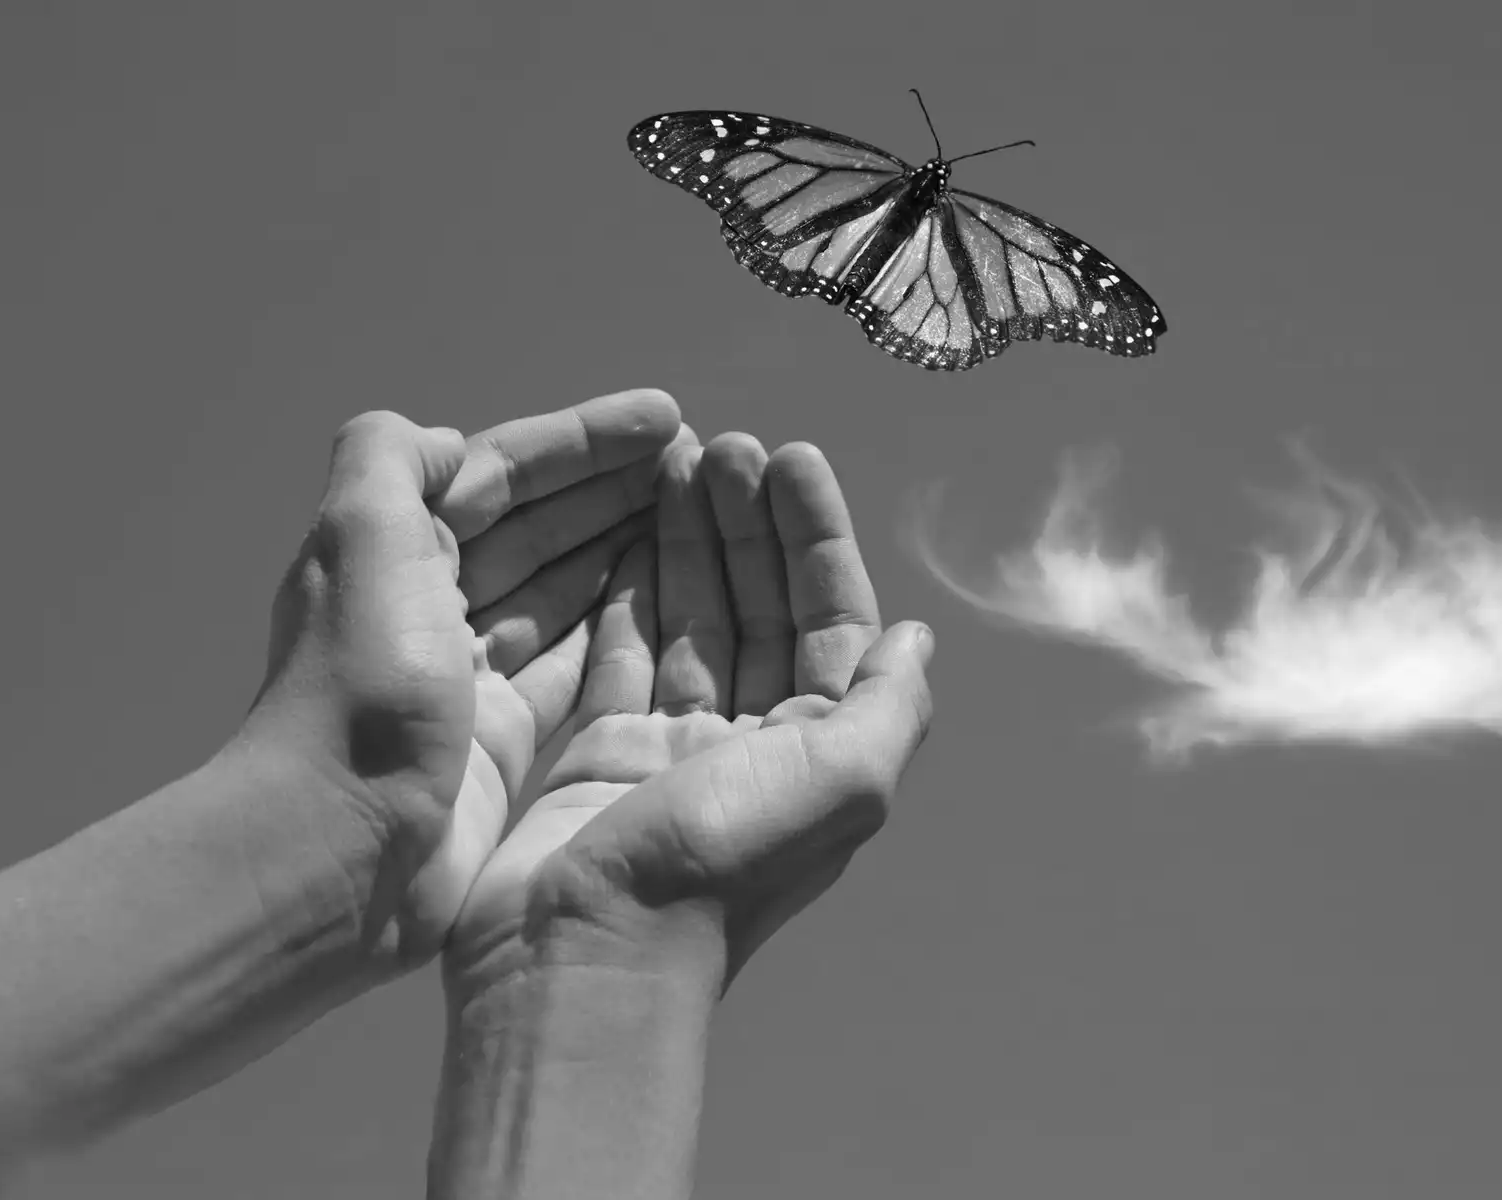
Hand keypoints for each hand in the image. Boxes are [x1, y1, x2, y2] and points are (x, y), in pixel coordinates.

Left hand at [241, 390, 684, 965]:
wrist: (338, 850)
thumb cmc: (359, 690)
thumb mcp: (361, 540)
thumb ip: (390, 460)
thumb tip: (447, 440)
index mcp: (392, 548)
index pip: (500, 473)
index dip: (582, 441)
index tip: (667, 415)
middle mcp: (426, 605)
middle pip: (536, 526)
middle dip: (614, 487)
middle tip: (700, 460)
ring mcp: (466, 676)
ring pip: (561, 589)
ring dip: (625, 545)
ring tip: (698, 513)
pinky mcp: (500, 738)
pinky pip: (573, 661)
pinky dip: (619, 623)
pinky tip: (672, 598)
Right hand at [444, 435, 936, 996]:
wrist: (583, 952)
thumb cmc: (720, 867)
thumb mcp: (844, 780)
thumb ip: (890, 705)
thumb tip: (917, 638)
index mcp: (821, 751)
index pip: (831, 617)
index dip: (816, 535)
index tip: (792, 456)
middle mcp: (755, 746)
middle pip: (761, 608)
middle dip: (748, 524)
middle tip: (725, 444)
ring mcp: (675, 748)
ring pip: (691, 620)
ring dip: (690, 540)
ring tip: (678, 460)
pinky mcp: (602, 750)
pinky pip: (622, 651)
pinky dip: (628, 590)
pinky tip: (628, 528)